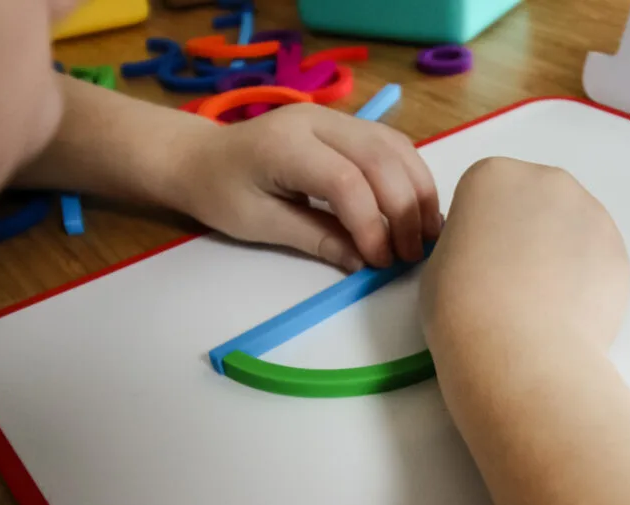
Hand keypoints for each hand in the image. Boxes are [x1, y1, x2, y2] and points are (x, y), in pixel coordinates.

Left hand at [178, 103, 440, 270]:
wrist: (202, 157)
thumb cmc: (221, 193)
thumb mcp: (260, 224)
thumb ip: (316, 238)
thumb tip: (365, 262)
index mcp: (285, 145)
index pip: (346, 181)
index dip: (371, 225)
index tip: (381, 262)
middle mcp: (316, 120)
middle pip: (381, 160)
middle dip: (404, 210)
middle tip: (412, 254)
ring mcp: (335, 117)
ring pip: (395, 147)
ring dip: (418, 191)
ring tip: (428, 234)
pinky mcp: (348, 124)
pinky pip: (392, 144)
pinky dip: (411, 176)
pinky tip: (418, 208)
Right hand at [420, 157, 629, 354]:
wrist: (518, 352)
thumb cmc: (461, 307)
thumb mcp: (438, 262)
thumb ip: (466, 242)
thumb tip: (486, 255)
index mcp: (493, 175)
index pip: (485, 196)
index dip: (479, 234)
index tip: (475, 264)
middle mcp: (546, 181)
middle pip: (534, 203)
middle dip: (525, 236)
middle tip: (509, 284)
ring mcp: (589, 213)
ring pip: (570, 230)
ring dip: (557, 256)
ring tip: (539, 304)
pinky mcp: (618, 250)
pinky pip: (595, 260)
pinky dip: (583, 282)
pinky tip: (563, 313)